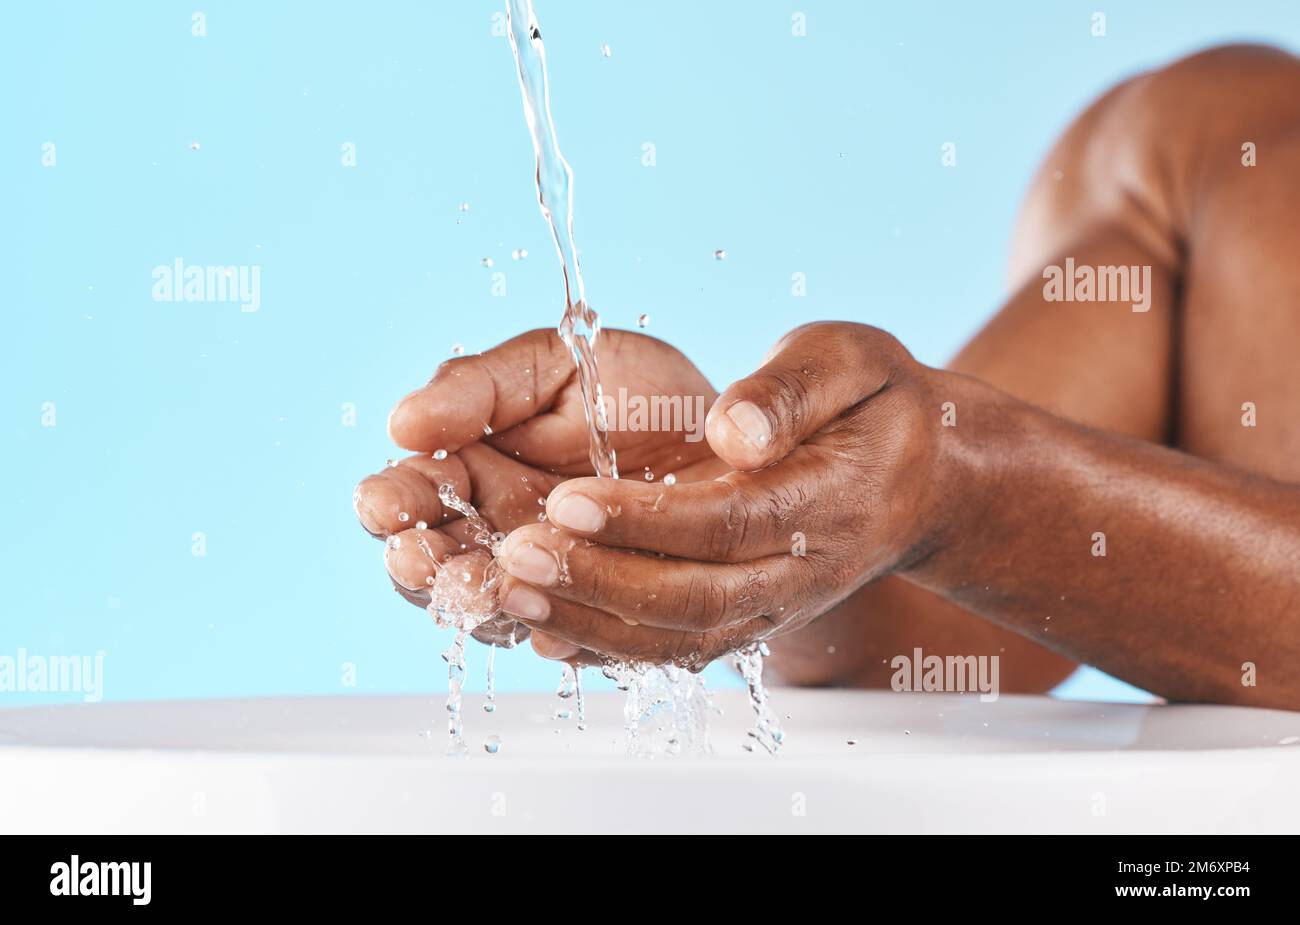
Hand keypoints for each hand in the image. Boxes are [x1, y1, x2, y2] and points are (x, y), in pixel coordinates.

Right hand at [352, 327, 722, 651]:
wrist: (743, 440)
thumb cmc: (637, 394)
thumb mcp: (555, 365)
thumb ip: (480, 387)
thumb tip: (403, 421)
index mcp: (474, 471)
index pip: (412, 498)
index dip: (392, 503)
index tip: (385, 502)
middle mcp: (501, 536)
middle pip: (439, 568)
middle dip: (423, 565)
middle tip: (419, 557)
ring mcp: (552, 583)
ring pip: (499, 611)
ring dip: (484, 602)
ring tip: (484, 582)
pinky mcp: (606, 621)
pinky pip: (577, 642)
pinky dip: (562, 634)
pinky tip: (553, 627)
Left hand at [494, 322, 950, 666]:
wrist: (922, 477)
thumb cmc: (877, 405)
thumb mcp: (850, 361)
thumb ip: (792, 389)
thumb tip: (733, 433)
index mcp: (828, 499)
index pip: (728, 522)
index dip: (644, 519)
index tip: (567, 499)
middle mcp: (803, 571)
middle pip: (695, 598)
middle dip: (599, 580)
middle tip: (516, 554)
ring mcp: (777, 606)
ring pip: (680, 641)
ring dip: (592, 625)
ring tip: (511, 594)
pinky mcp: (751, 620)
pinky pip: (679, 651)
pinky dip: (610, 647)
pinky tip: (547, 625)